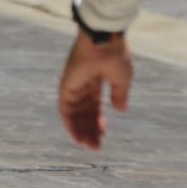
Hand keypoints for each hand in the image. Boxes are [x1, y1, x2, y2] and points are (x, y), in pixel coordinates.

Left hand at [57, 33, 132, 149]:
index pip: (94, 104)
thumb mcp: (122, 78)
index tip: (103, 133)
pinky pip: (64, 110)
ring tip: (90, 146)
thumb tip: (120, 110)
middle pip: (84, 112)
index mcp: (97, 79)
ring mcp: (73, 85)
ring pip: (74, 114)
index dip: (98, 120)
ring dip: (81, 131)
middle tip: (96, 146)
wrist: (104, 41)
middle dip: (90, 129)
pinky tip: (77, 138)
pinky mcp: (65, 86)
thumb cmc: (115, 54)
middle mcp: (83, 84)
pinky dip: (69, 125)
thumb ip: (120, 94)